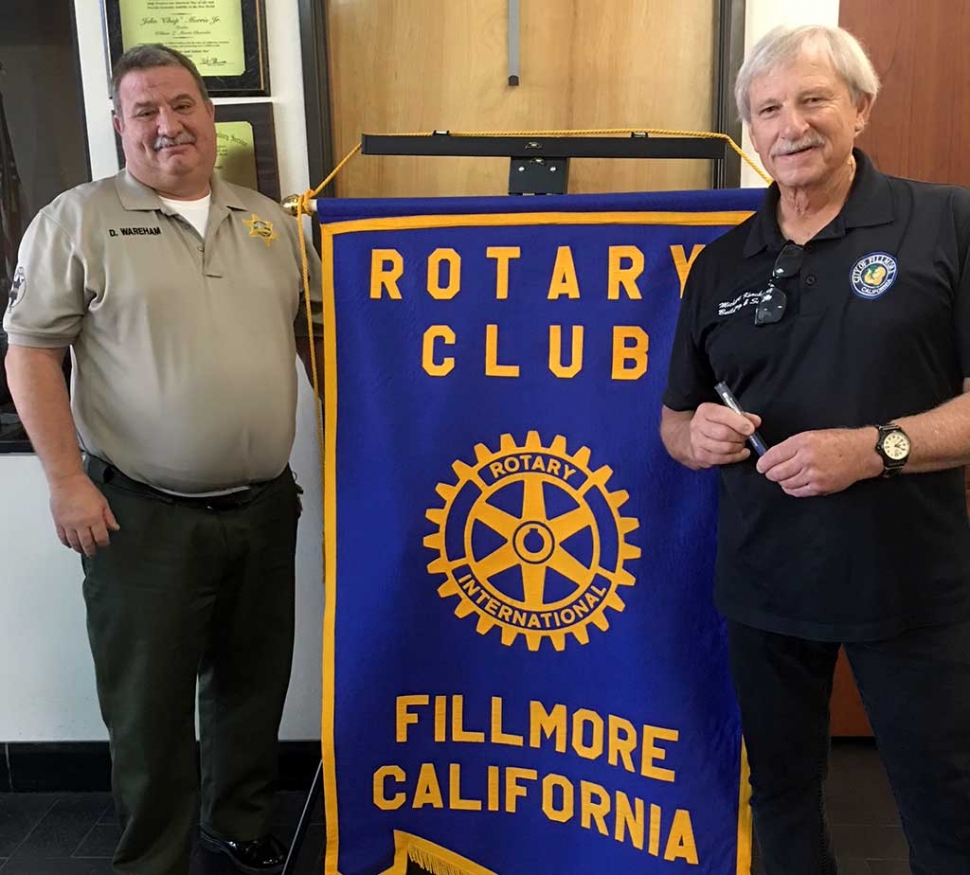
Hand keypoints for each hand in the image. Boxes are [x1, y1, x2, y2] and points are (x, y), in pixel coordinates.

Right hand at [49, 473, 120, 555]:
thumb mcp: (103, 502)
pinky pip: (62, 537)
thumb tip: (114, 527)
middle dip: (91, 550)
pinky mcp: (59, 522)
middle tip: (93, 553)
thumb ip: (109, 517)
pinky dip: (66, 543)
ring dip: (79, 549)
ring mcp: (69, 524)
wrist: (67, 482)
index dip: (103, 543)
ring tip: (82, 551)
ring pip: (74, 542)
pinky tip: (70, 544)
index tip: (104, 545)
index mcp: (94, 518)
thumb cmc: (84, 489)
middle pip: (87, 543)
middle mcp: (81, 523)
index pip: (101, 537)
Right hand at [688, 402, 761, 467]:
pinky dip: (736, 457)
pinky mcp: (700, 456)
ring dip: (738, 447)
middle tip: (746, 436)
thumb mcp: (727, 414)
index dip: (739, 423)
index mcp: (705, 411)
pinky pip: (722, 459)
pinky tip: (741, 452)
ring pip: (724, 448)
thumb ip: (743, 416)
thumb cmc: (714, 424)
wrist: (693, 437)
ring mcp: (697, 442)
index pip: (723, 415)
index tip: (750, 429)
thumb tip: (755, 421)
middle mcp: (698, 425)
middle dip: (740, 437)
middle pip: (724, 433)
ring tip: (741, 444)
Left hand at [756, 428, 880, 496]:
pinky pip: (797, 492)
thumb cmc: (838, 441)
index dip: (763, 463)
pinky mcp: (820, 487)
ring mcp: (813, 475)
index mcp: (802, 442)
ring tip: (785, 476)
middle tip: (771, 472)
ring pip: (785, 483)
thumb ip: (792, 446)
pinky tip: (794, 483)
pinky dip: (792, 488)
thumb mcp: (811, 435)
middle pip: (776, 473)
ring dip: (782, 481)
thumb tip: (772, 457)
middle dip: (770, 473)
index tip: (762, 466)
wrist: (862, 452)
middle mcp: (806, 459)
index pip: (772, 456)